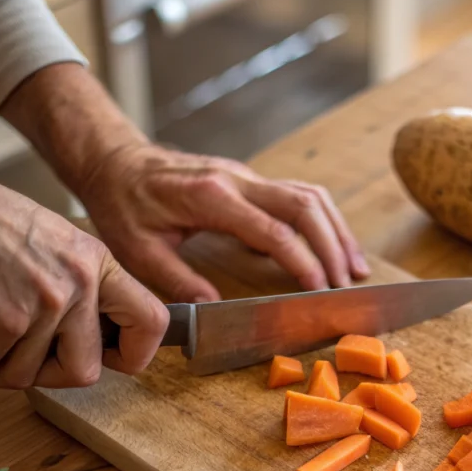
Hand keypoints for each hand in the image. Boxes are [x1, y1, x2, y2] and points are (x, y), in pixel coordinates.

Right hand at [0, 182, 167, 388]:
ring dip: (6, 363)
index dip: (134, 354)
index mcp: (98, 264)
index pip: (151, 322)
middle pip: (84, 371)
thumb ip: (86, 287)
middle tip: (28, 351)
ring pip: (28, 375)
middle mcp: (79, 284)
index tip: (114, 358)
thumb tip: (98, 336)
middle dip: (51, 371)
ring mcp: (45, 303)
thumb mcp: (59, 242)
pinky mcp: (7, 319)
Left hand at [78, 145, 370, 302]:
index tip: (319, 289)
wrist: (117, 162)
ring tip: (355, 269)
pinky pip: (301, 196)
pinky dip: (325, 222)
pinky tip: (335, 248)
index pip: (271, 228)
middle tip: (347, 284)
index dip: (301, 259)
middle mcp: (237, 179)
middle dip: (332, 245)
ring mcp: (248, 177)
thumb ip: (176, 279)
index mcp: (210, 196)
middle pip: (304, 204)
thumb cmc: (124, 203)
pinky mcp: (252, 181)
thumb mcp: (137, 248)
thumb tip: (212, 308)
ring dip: (337, 231)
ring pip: (310, 196)